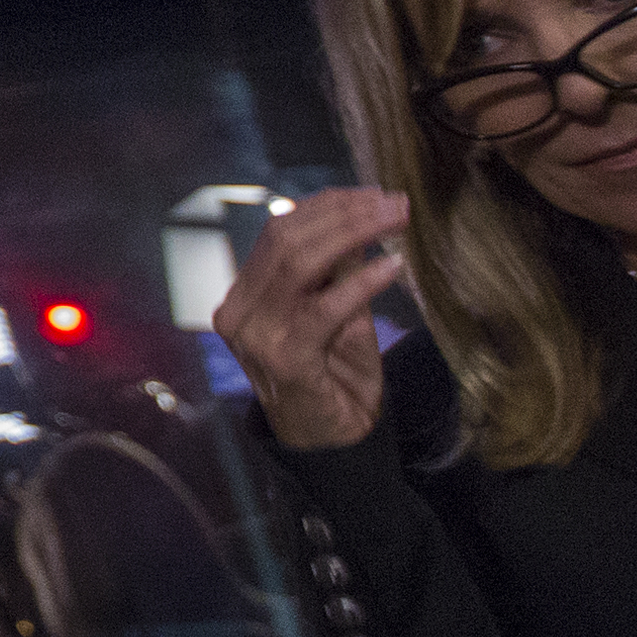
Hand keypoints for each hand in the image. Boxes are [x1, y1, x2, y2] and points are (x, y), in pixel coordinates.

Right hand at [209, 188, 406, 450]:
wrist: (333, 444)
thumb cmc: (333, 376)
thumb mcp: (336, 310)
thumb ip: (338, 268)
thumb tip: (362, 214)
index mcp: (243, 296)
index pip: (277, 231)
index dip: (326, 204)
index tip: (373, 192)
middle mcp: (239, 313)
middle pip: (285, 238)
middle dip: (344, 212)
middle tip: (394, 202)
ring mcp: (256, 337)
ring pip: (300, 263)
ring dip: (355, 233)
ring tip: (397, 221)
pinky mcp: (285, 360)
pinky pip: (325, 308)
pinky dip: (363, 282)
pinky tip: (393, 267)